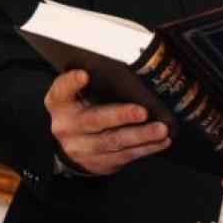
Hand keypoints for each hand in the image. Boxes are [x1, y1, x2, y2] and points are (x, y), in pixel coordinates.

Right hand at [44, 69, 170, 175]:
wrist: (73, 150)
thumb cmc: (81, 112)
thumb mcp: (77, 96)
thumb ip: (94, 82)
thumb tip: (128, 61)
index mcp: (60, 105)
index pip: (61, 91)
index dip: (70, 83)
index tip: (83, 75)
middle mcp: (68, 126)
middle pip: (94, 120)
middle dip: (120, 115)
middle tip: (142, 111)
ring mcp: (83, 147)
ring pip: (114, 141)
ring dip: (140, 135)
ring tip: (160, 129)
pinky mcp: (100, 162)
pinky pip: (125, 155)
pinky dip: (146, 148)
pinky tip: (161, 141)